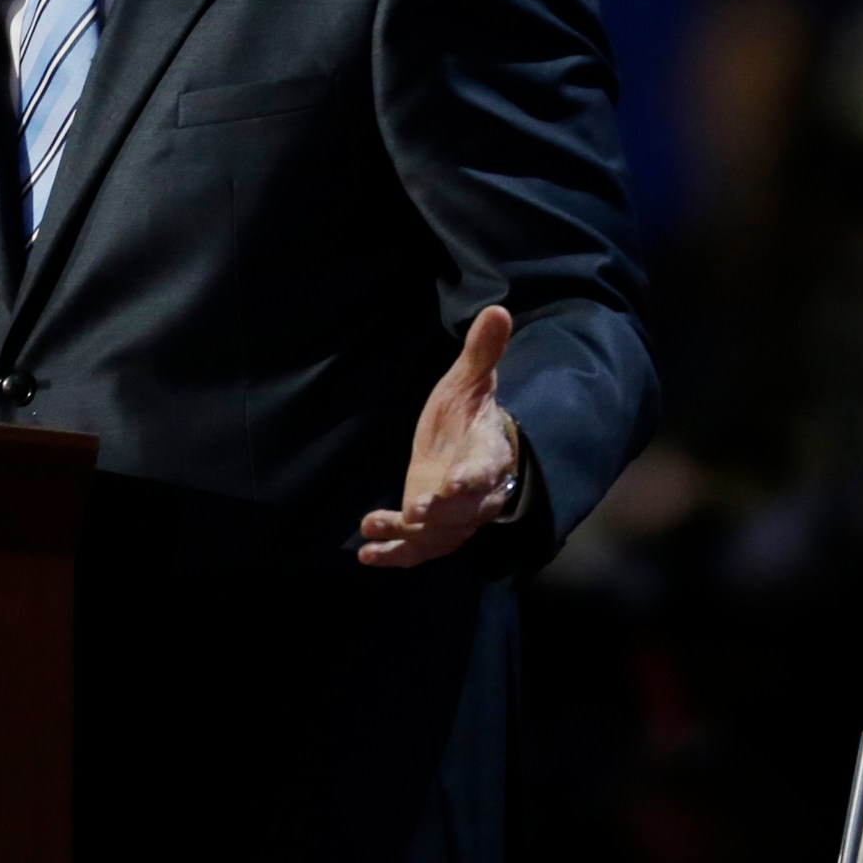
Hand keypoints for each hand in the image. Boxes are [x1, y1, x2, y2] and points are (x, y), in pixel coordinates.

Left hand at [359, 306, 518, 569]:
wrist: (472, 448)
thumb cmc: (469, 414)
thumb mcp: (469, 381)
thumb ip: (482, 352)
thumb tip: (498, 308)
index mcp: (489, 453)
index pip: (485, 469)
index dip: (469, 479)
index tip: (451, 486)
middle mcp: (478, 494)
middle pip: (465, 511)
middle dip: (440, 514)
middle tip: (415, 513)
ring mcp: (456, 518)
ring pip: (439, 535)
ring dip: (409, 538)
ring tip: (376, 530)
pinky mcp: (433, 531)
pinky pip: (418, 549)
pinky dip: (394, 553)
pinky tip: (365, 553)